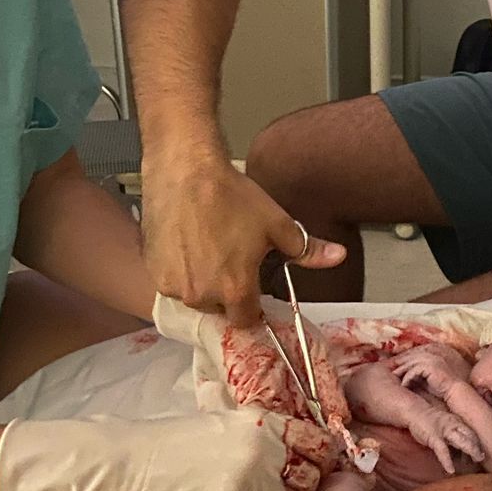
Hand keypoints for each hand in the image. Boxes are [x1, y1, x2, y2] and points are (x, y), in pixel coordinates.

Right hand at [0, 409, 335, 490]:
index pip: (317, 442)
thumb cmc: (169, 442)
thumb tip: (295, 442)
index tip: (318, 464)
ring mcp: (249, 488)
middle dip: (303, 487)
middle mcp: (264, 453)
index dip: (320, 456)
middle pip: (308, 479)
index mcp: (263, 423)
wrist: (125, 463)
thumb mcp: (222, 423)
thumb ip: (261, 434)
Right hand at [142, 155, 345, 324]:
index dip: (252, 307)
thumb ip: (307, 250)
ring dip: (202, 282)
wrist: (185, 169)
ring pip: (194, 296)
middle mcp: (202, 295)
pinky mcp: (153, 271)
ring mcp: (173, 285)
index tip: (252, 290)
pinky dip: (179, 270)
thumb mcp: (277, 223)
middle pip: (219, 309)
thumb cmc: (231, 196)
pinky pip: (171, 282)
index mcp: (236, 289)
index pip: (246, 320)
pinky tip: (187, 244)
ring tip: (208, 248)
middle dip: (227, 292)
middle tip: (230, 260)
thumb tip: (338, 257)